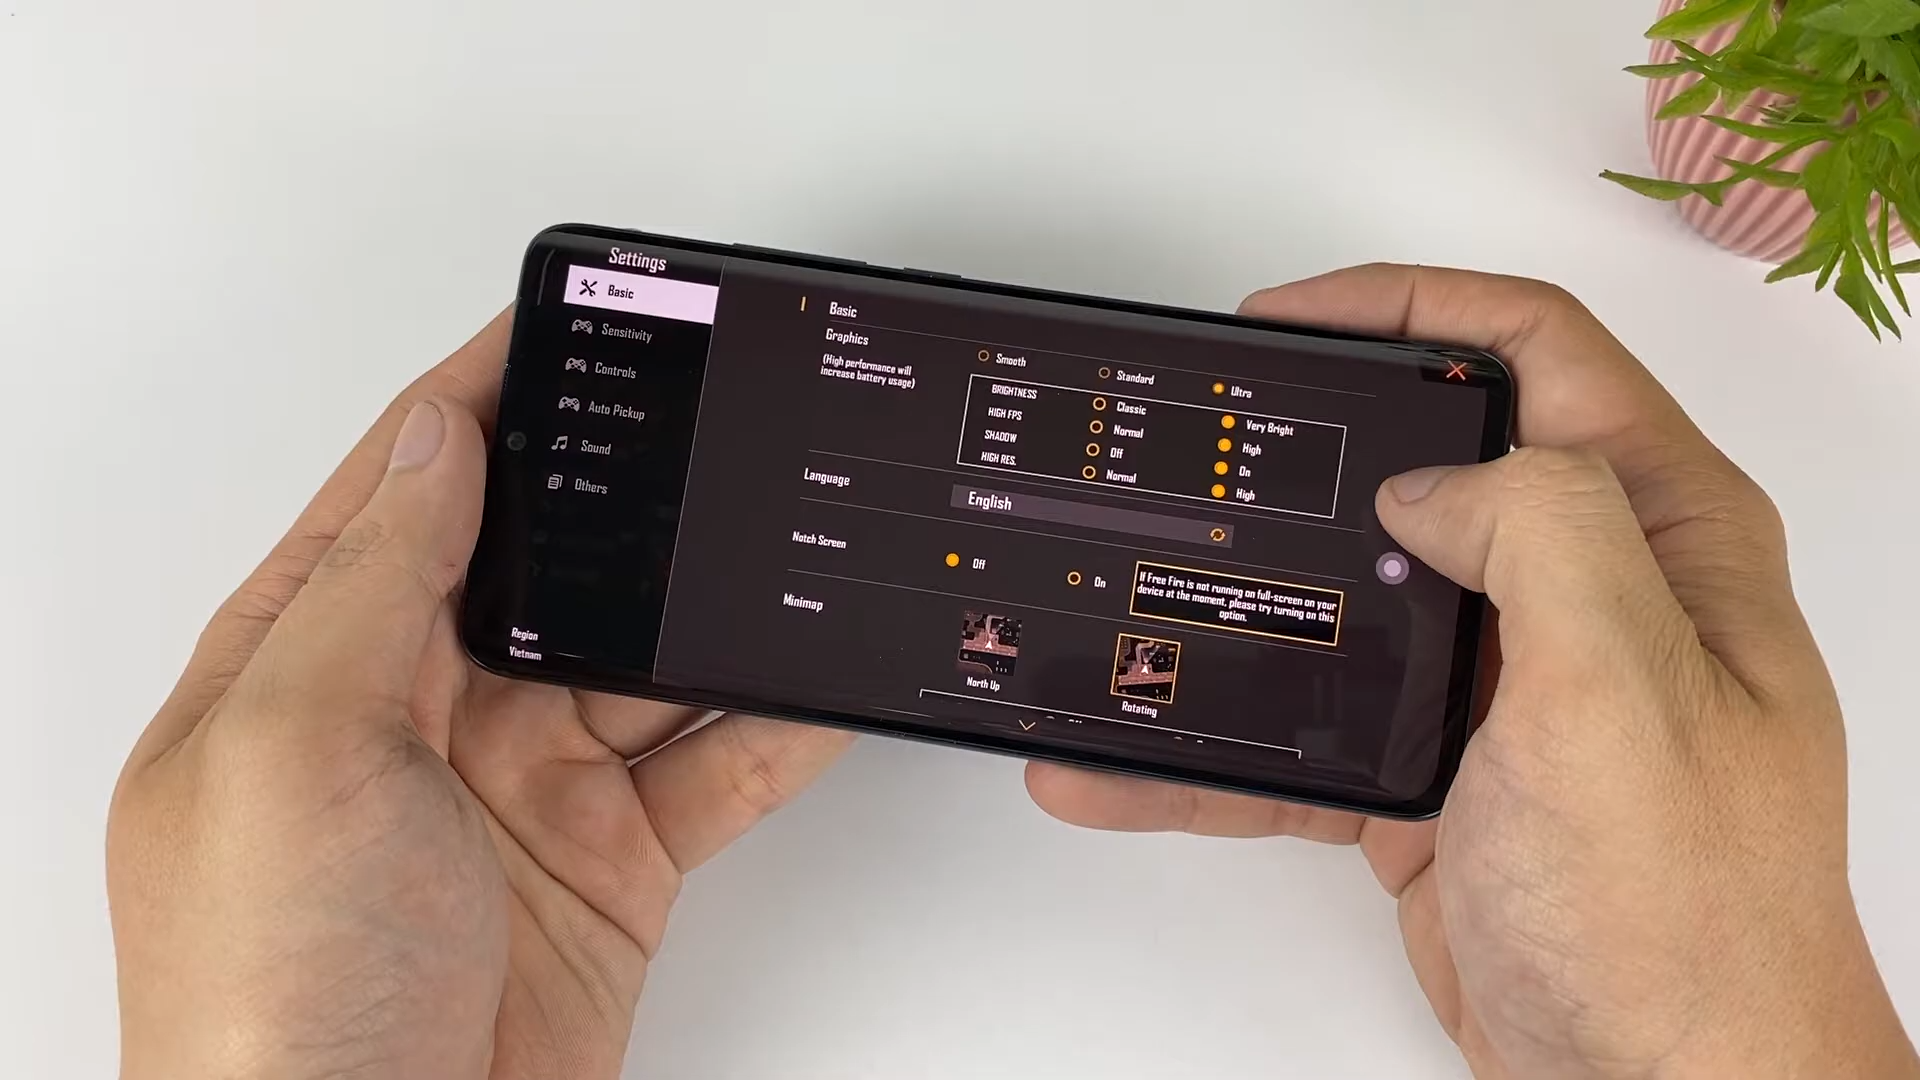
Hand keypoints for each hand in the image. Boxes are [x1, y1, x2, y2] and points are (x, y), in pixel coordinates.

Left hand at [106, 310, 852, 1079]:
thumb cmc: (275, 1000)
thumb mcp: (295, 752)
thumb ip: (375, 584)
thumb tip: (437, 442)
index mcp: (307, 667)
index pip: (405, 488)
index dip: (484, 395)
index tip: (570, 323)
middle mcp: (416, 718)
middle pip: (546, 561)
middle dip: (627, 492)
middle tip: (714, 416)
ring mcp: (522, 791)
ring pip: (647, 657)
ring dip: (716, 607)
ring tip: (790, 537)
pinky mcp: (610, 865)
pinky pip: (713, 768)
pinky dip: (778, 729)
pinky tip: (823, 683)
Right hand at [1027, 267, 1919, 1077]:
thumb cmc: (1686, 921)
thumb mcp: (1624, 692)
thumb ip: (1542, 532)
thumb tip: (1431, 481)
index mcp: (1660, 534)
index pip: (1535, 349)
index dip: (1408, 305)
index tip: (1287, 320)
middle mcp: (1587, 592)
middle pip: (1426, 462)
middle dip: (1304, 445)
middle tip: (1201, 436)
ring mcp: (1505, 684)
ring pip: (1347, 598)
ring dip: (1234, 602)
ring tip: (1132, 590)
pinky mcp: (1438, 774)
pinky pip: (1306, 731)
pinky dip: (1213, 747)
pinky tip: (1127, 761)